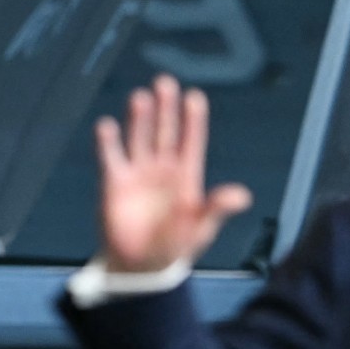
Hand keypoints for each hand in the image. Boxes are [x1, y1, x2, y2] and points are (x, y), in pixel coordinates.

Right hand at [95, 75, 251, 272]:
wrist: (141, 265)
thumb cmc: (175, 245)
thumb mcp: (201, 228)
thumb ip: (217, 208)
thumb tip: (242, 196)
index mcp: (187, 174)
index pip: (191, 140)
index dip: (193, 119)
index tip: (194, 97)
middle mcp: (162, 167)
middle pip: (164, 130)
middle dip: (165, 108)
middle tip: (165, 83)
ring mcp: (138, 172)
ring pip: (139, 138)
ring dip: (140, 118)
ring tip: (140, 98)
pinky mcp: (114, 183)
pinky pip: (110, 158)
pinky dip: (107, 142)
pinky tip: (107, 126)